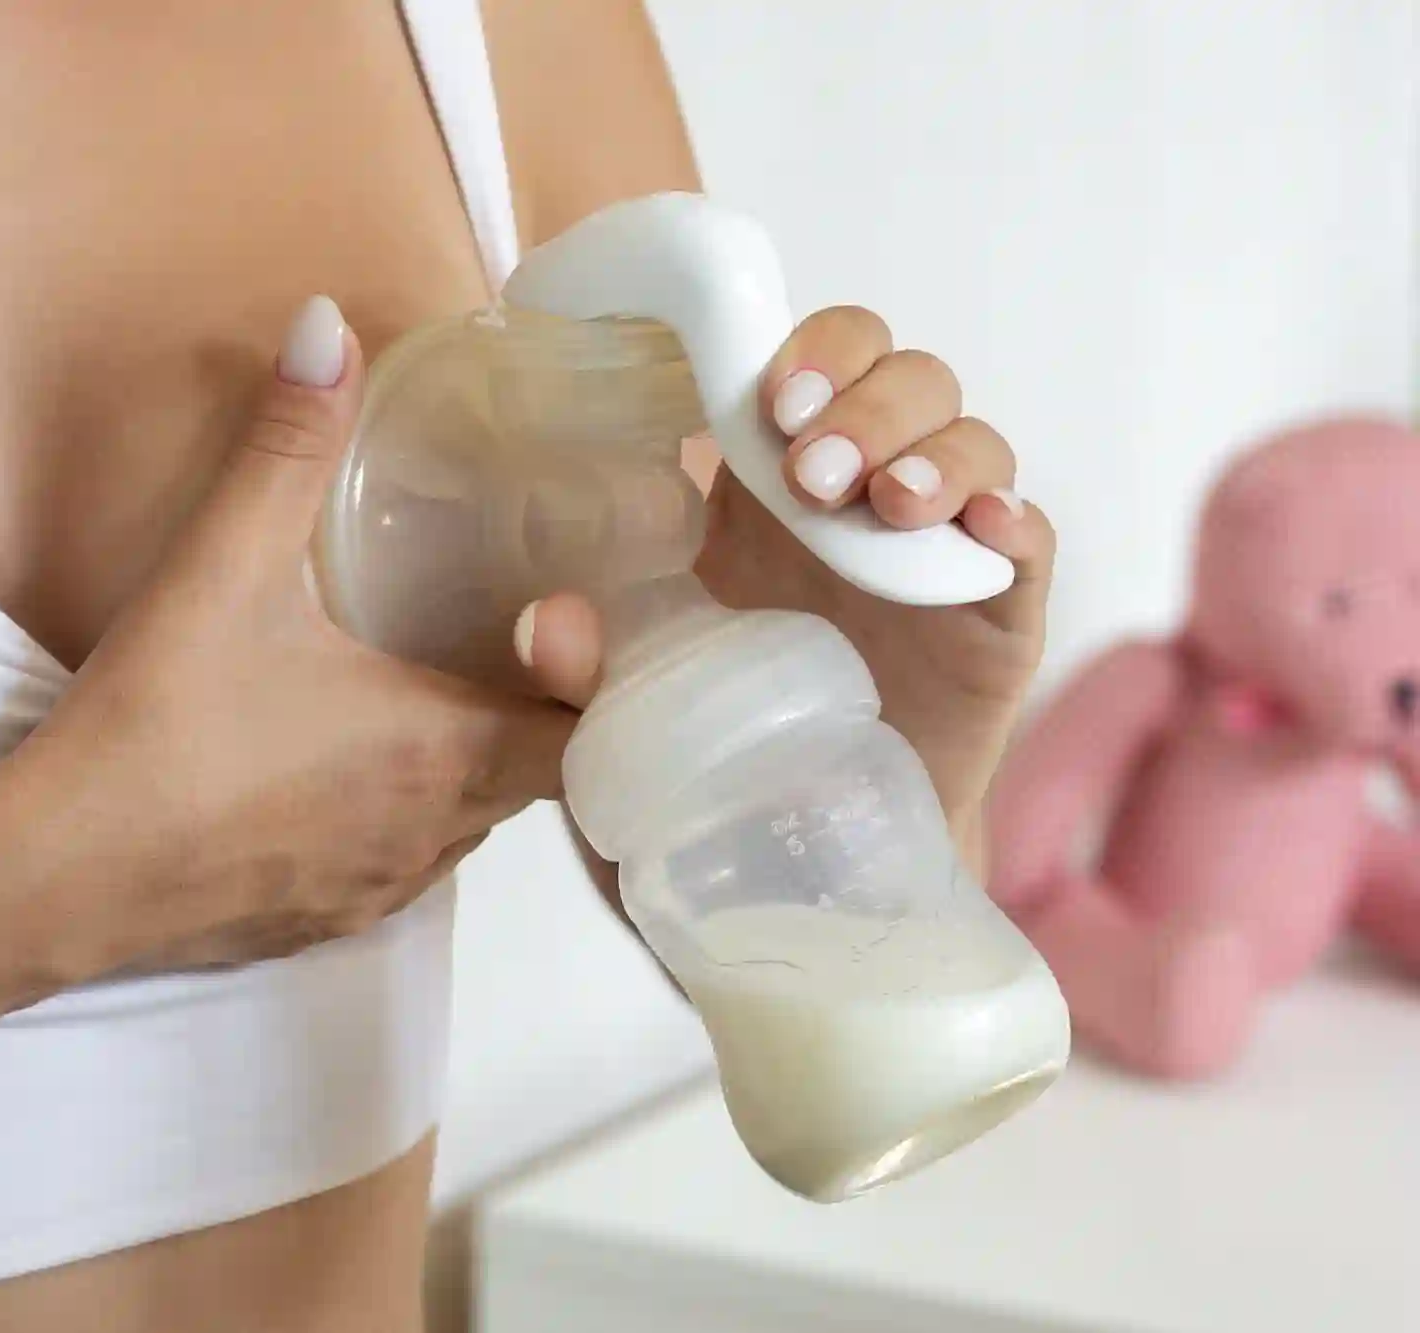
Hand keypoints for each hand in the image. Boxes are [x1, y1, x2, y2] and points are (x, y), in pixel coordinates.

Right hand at [2, 297, 575, 981]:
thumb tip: (330, 321)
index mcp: (442, 750)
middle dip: (529, 709)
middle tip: (495, 632)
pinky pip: (401, 866)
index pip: (589, 735)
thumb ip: (288, 449)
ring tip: (420, 689)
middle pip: (537, 776)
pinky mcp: (325, 925)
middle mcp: (435, 834)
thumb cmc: (158, 726)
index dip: (595, 681)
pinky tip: (332, 768)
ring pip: (468, 823)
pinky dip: (398, 815)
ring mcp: (382, 892)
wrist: (54, 879)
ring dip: (464, 764)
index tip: (556, 620)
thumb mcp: (221, 571)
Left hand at [522, 306, 1054, 850]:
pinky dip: (1016, 521)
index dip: (797, 354)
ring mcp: (936, 549)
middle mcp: (857, 499)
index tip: (770, 401)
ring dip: (932, 450)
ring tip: (886, 504)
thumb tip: (546, 627)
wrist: (815, 865)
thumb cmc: (716, 766)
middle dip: (861, 396)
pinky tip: (986, 532)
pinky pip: (1030, 540)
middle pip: (895, 373)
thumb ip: (582, 676)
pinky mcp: (997, 613)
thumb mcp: (631, 722)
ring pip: (970, 436)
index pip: (798, 367)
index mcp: (762, 495)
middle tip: (813, 469)